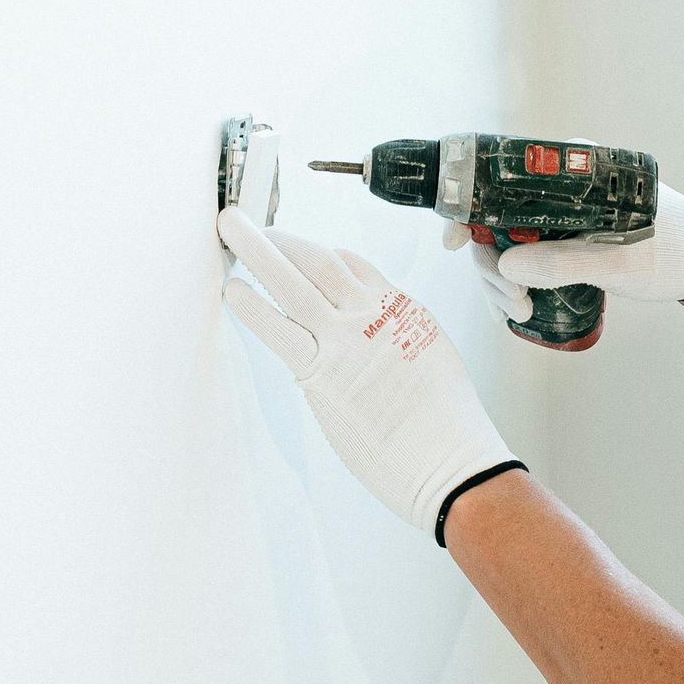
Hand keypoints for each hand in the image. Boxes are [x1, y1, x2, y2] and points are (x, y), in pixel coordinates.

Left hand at [221, 211, 521, 538]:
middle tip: (250, 222)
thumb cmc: (448, 429)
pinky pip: (278, 328)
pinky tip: (233, 289)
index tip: (298, 247)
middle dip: (280, 237)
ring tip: (231, 228)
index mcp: (403, 310)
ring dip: (257, 249)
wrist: (452, 461)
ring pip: (294, 279)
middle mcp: (373, 314)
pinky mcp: (322, 372)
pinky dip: (252, 305)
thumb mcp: (434, 363)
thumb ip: (399, 343)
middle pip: (317, 260)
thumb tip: (376, 347)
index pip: (354, 265)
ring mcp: (345, 339)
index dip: (319, 251)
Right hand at [446, 184, 683, 323]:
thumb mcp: (620, 263)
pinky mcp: (567, 235)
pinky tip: (517, 308)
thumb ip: (565, 263)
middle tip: (511, 304)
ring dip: (501, 278)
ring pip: (508, 238)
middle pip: (497, 214)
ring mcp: (562, 210)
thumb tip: (507, 268)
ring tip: (519, 313)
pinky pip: (526, 252)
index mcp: (576, 168)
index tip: (457, 241)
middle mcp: (563, 184)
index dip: (469, 205)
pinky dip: (515, 280)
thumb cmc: (675, 252)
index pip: (504, 174)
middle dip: (491, 262)